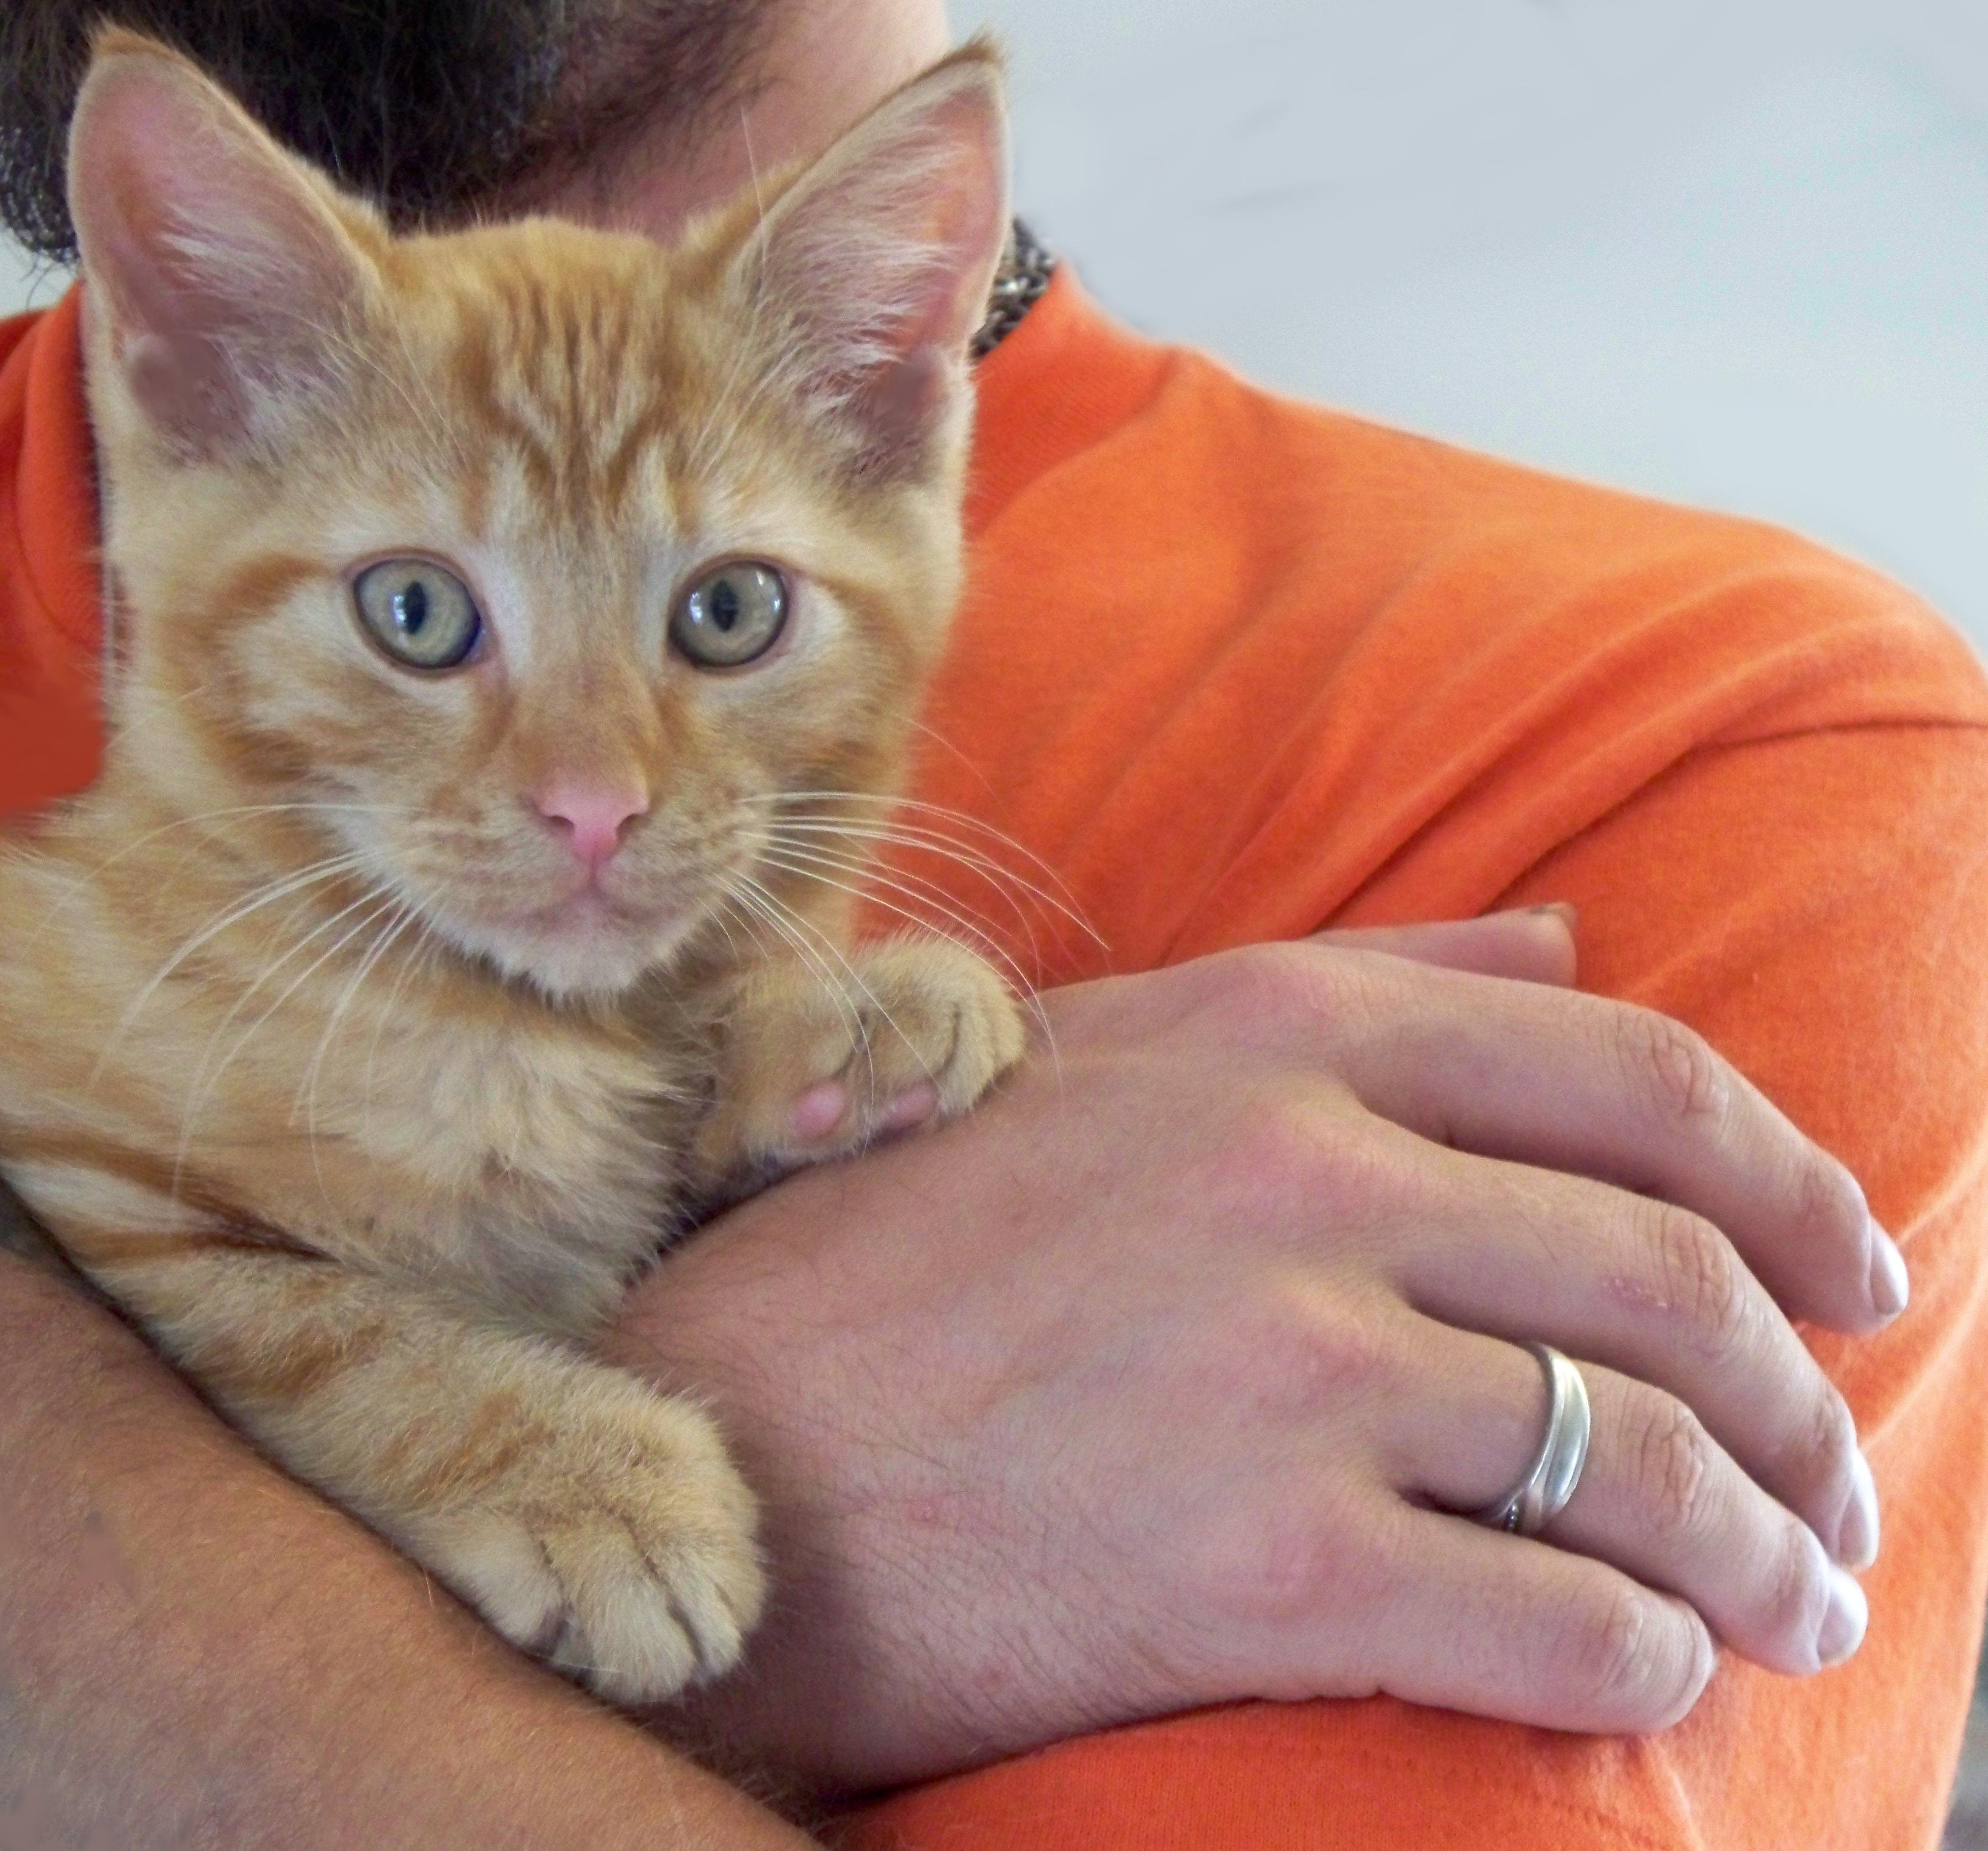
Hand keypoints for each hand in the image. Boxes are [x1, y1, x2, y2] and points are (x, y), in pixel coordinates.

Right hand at [605, 910, 1898, 1791]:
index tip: (1852, 1272)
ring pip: (1638, 1451)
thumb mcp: (1109, 1054)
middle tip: (1835, 1477)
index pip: (1628, 1078)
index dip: (1786, 1178)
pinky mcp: (1266, 1566)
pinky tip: (1658, 1674)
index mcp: (1275, 1037)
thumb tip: (1565, 939)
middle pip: (1666, 1272)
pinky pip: (1555, 1617)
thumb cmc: (904, 1247)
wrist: (719, 1451)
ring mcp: (1287, 1365)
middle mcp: (1300, 1175)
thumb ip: (1351, 983)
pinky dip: (1649, 1656)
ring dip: (1761, 1544)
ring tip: (1793, 1597)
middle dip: (1801, 1394)